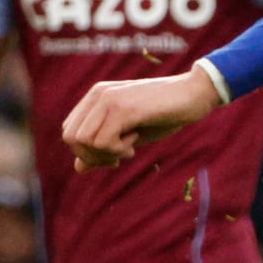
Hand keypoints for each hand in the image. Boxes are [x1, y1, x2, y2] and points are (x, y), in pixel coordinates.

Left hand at [60, 64, 225, 169]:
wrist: (193, 95)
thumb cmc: (163, 115)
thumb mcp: (128, 135)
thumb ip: (102, 148)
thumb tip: (77, 168)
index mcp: (95, 97)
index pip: (69, 131)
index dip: (86, 151)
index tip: (112, 155)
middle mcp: (98, 94)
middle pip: (71, 138)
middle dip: (93, 156)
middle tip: (119, 155)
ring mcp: (109, 99)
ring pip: (84, 141)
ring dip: (107, 153)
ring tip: (130, 146)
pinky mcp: (123, 108)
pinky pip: (103, 142)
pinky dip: (118, 150)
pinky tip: (135, 140)